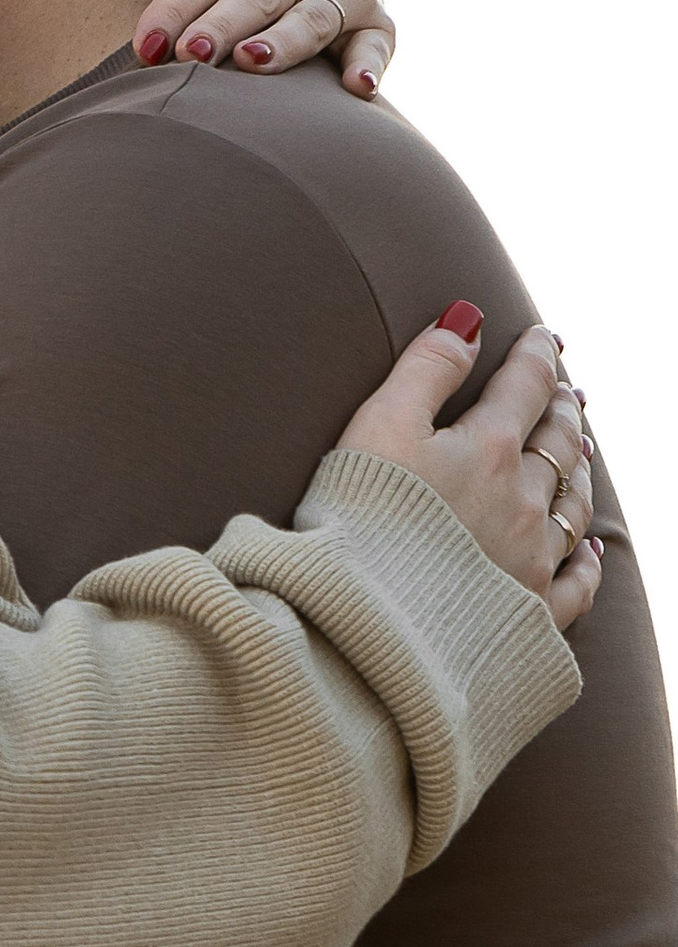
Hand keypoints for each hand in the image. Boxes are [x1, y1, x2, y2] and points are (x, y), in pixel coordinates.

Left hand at [135, 0, 393, 97]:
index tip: (147, 44)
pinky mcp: (373, 17)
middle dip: (223, 25)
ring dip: (283, 43)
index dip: (177, 5)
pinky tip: (358, 87)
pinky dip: (370, 63)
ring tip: (250, 63)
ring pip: (311, 18)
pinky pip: (377, 42)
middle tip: (189, 55)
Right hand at [336, 311, 601, 630]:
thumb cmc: (356, 522)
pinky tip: (590, 551)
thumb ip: (423, 370)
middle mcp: (521, 502)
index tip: (542, 336)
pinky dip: (587, 561)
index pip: (523, 387)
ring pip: (572, 505)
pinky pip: (575, 584)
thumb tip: (468, 319)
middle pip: (556, 443)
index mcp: (485, 450)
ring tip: (580, 451)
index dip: (534, 356)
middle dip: (561, 410)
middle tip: (567, 391)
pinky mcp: (526, 616)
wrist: (363, 627)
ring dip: (578, 471)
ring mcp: (529, 561)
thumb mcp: (376, 428)